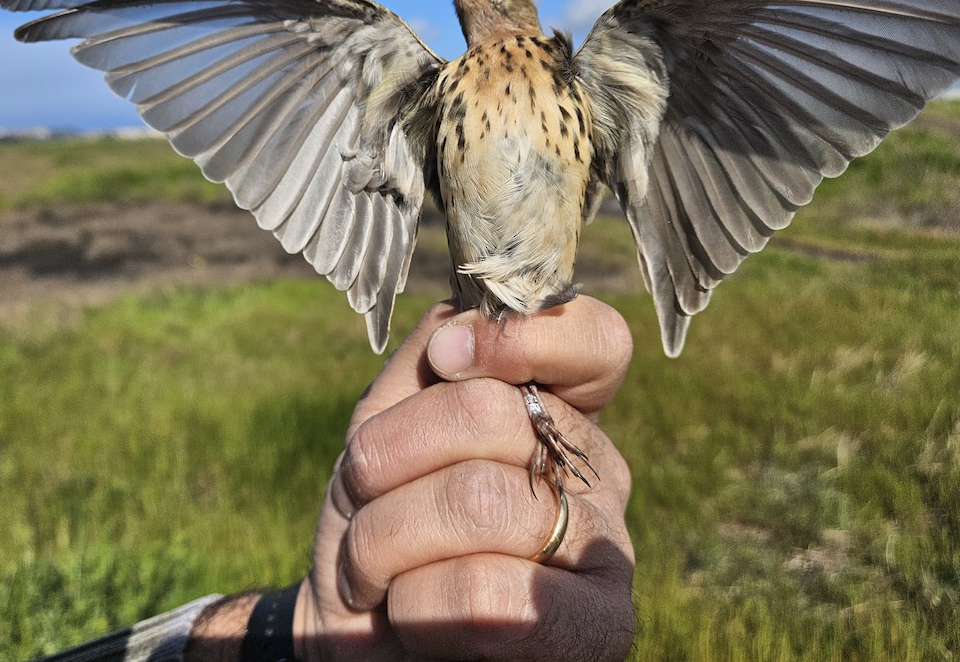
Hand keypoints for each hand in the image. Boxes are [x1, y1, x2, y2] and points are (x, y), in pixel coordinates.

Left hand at [298, 297, 635, 660]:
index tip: (445, 357)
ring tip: (373, 572)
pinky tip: (412, 617)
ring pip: (481, 501)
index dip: (522, 336)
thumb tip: (461, 329)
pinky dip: (418, 604)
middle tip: (363, 501)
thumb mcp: (383, 424)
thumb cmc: (377, 524)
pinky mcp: (599, 628)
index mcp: (557, 414)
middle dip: (387, 458)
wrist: (353, 639)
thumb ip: (427, 357)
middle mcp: (597, 472)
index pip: (596, 341)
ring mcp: (606, 549)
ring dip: (384, 538)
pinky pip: (492, 592)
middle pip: (493, 415)